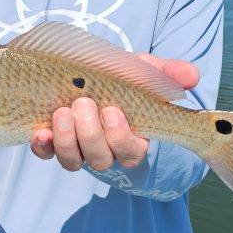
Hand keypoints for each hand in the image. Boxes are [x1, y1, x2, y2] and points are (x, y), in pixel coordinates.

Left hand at [30, 54, 199, 171]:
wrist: (80, 71)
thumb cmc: (118, 77)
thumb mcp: (143, 71)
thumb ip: (167, 73)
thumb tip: (192, 76)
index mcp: (130, 137)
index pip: (131, 152)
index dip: (121, 137)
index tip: (113, 110)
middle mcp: (103, 150)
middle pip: (100, 160)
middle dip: (91, 134)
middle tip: (83, 104)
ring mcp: (76, 149)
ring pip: (73, 161)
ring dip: (67, 140)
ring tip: (63, 112)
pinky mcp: (50, 144)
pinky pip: (46, 154)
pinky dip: (43, 146)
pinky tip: (41, 131)